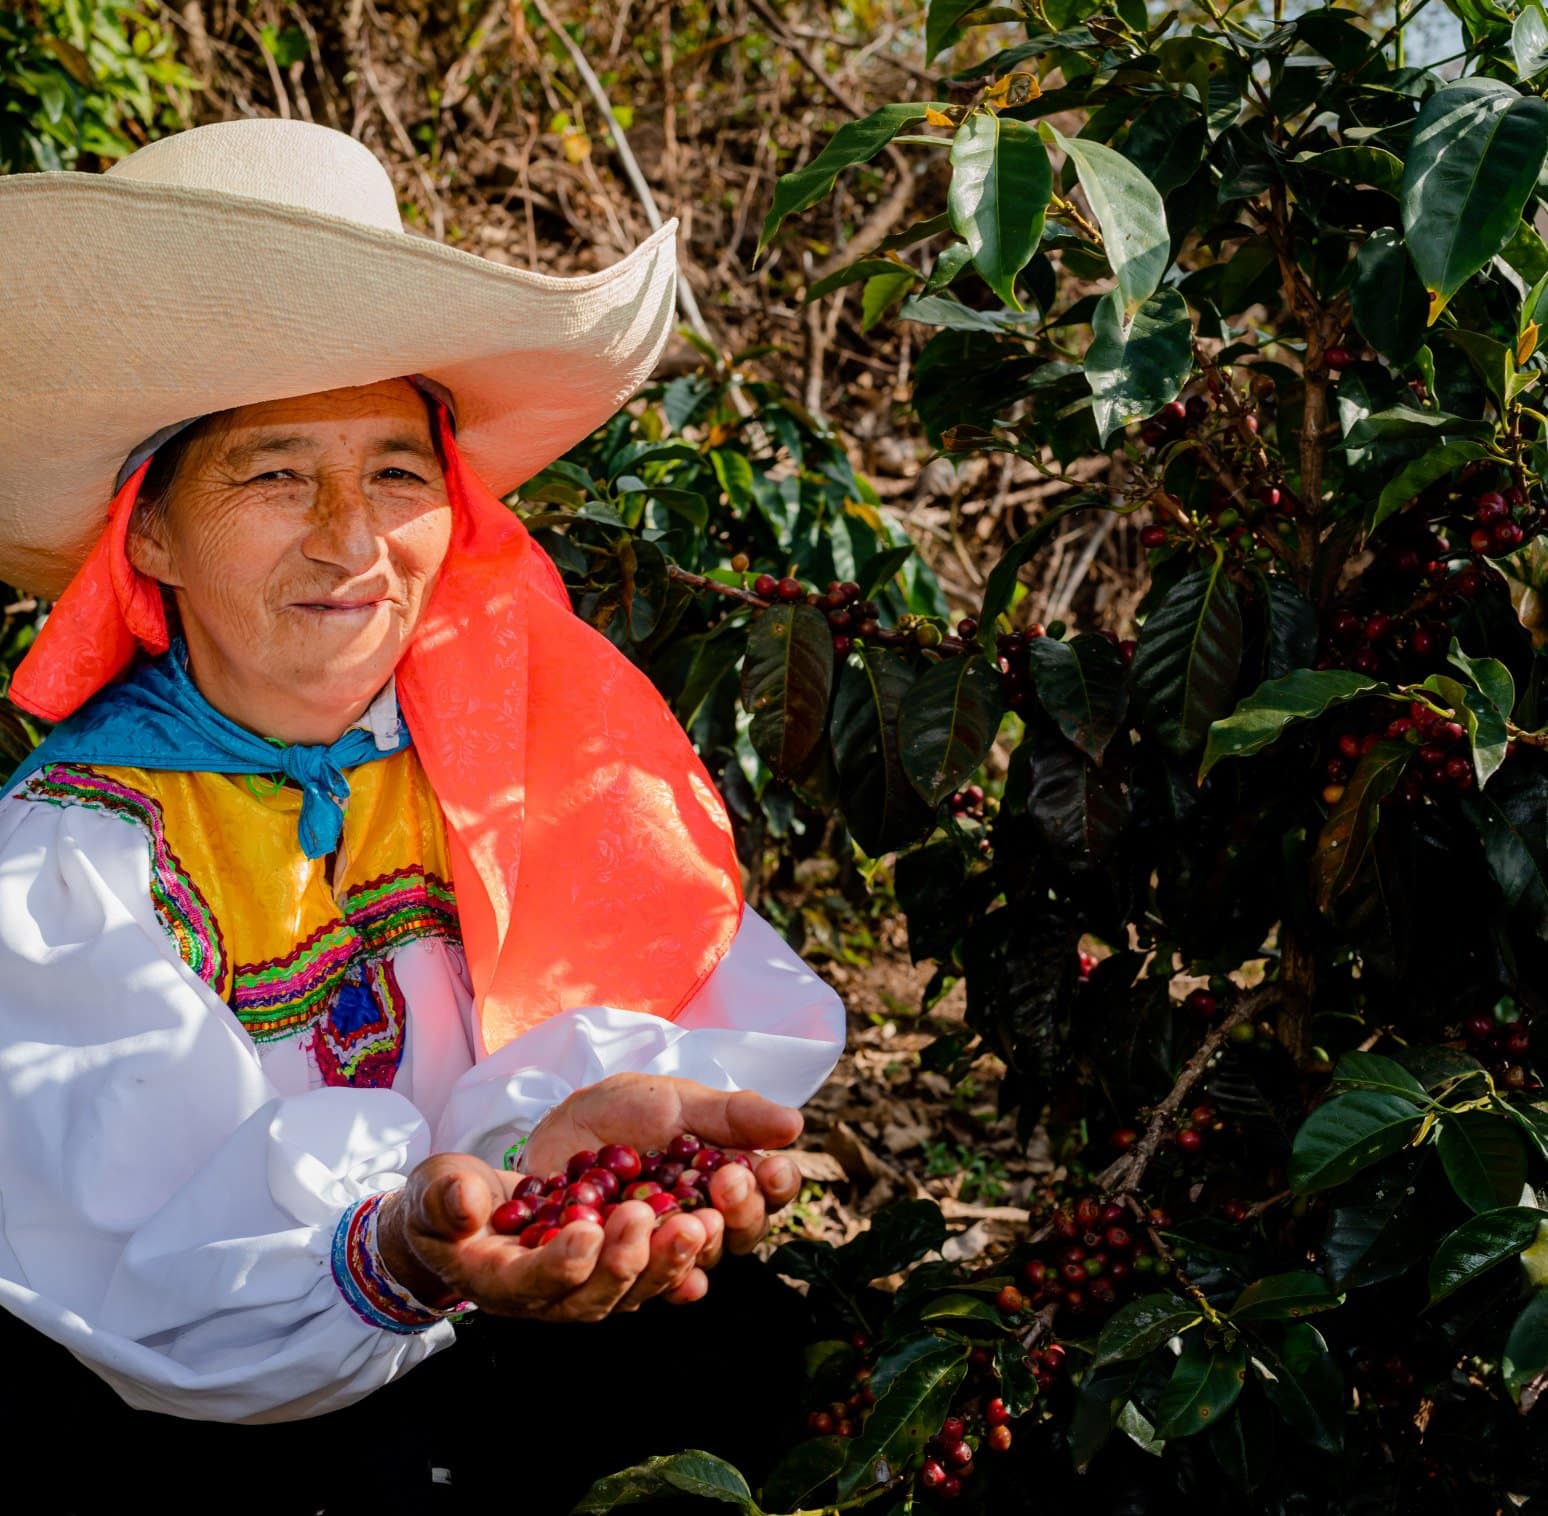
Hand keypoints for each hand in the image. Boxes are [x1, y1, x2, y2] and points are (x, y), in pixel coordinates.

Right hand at [376, 1151, 716, 1320]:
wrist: (469, 1212)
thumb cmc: (447, 1201)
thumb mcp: (437, 1190)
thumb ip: (446, 1197)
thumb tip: (466, 1202)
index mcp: (500, 1281)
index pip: (532, 1283)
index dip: (560, 1264)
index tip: (585, 1231)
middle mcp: (549, 1296)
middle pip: (595, 1295)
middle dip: (626, 1262)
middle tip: (650, 1218)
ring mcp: (587, 1285)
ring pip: (634, 1288)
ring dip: (668, 1260)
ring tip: (699, 1223)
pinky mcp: (614, 1266)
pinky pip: (654, 1272)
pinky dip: (685, 1258)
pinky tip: (714, 1232)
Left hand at [521, 1074, 805, 1273]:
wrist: (547, 1124)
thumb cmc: (621, 1116)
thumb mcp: (677, 1103)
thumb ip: (729, 1116)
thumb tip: (793, 1124)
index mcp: (714, 1201)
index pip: (759, 1211)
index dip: (770, 1195)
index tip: (770, 1169)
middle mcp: (681, 1244)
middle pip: (720, 1249)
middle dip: (727, 1219)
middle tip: (721, 1181)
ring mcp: (631, 1269)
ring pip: (659, 1280)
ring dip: (665, 1251)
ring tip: (648, 1211)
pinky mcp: (573, 1281)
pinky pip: (589, 1293)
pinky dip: (597, 1270)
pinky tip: (595, 1241)